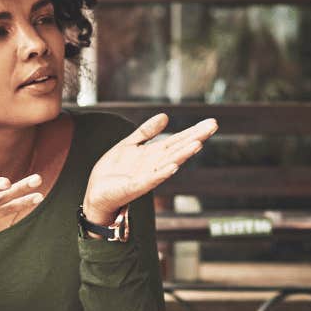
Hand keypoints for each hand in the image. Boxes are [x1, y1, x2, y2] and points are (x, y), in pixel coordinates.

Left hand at [82, 114, 217, 224]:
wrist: (97, 193)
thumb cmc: (114, 172)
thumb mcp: (129, 144)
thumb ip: (146, 132)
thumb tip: (165, 116)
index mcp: (153, 154)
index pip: (177, 140)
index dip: (193, 131)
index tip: (211, 122)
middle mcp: (154, 165)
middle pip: (178, 148)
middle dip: (195, 137)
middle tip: (213, 126)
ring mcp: (146, 176)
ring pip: (169, 163)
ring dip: (183, 154)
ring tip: (197, 144)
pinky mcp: (135, 187)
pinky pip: (151, 180)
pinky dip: (162, 173)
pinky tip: (173, 166)